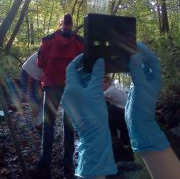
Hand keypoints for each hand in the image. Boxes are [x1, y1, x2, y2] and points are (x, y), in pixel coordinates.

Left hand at [62, 54, 116, 177]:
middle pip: (75, 76)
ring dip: (88, 79)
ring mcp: (70, 101)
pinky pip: (79, 93)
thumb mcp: (97, 90)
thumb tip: (99, 60)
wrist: (94, 134)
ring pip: (78, 85)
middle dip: (86, 71)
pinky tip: (98, 87)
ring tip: (101, 76)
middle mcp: (67, 93)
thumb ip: (97, 74)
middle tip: (97, 66)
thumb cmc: (95, 111)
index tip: (86, 55)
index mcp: (70, 88)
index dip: (78, 60)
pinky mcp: (74, 107)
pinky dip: (87, 88)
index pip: (71, 68)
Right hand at [125, 42, 169, 151]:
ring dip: (132, 60)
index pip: (152, 60)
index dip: (146, 51)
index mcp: (156, 77)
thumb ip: (137, 71)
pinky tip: (120, 65)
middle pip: (145, 62)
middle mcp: (150, 78)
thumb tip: (134, 56)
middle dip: (138, 54)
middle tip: (128, 47)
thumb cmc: (142, 105)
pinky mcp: (135, 85)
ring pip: (138, 66)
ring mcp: (143, 82)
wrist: (138, 121)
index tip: (136, 44)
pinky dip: (127, 67)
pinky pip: (132, 73)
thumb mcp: (140, 87)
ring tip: (123, 53)